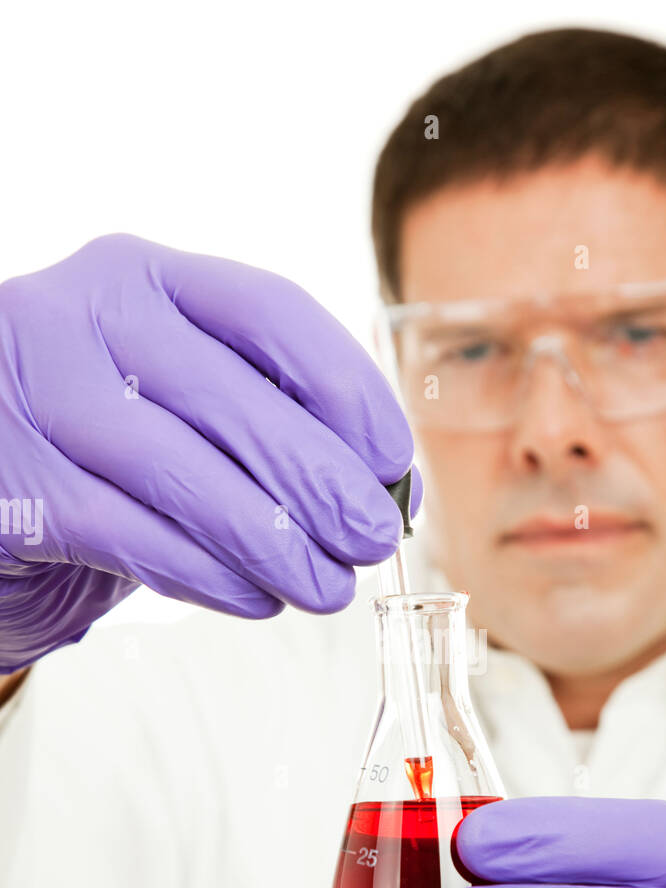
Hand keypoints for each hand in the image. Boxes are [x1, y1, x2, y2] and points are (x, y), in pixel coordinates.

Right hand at [0, 233, 417, 672]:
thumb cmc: (99, 443)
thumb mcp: (172, 397)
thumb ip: (258, 417)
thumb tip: (379, 488)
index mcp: (144, 277)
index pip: (269, 311)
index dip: (347, 388)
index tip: (391, 459)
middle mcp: (83, 316)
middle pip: (232, 399)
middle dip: (319, 480)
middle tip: (370, 539)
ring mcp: (36, 395)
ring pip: (183, 474)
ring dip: (272, 542)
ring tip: (326, 585)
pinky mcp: (11, 483)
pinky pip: (132, 535)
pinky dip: (207, 573)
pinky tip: (254, 597)